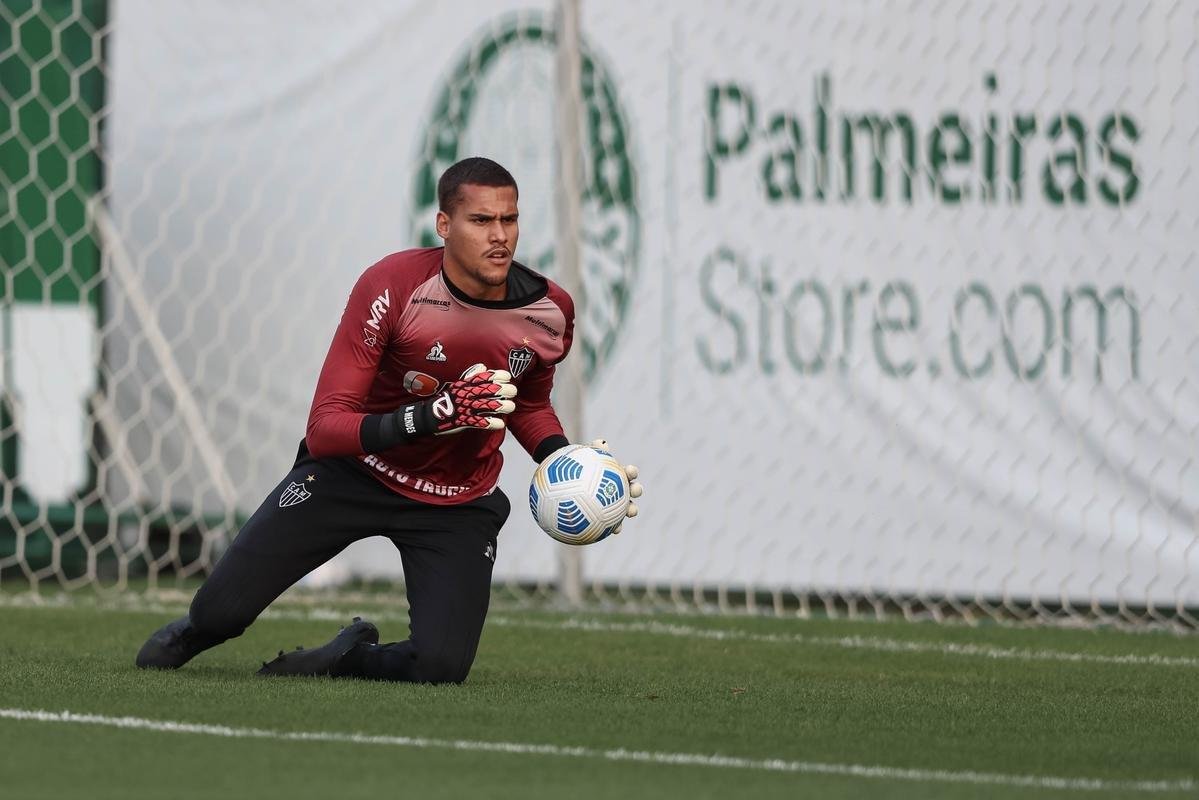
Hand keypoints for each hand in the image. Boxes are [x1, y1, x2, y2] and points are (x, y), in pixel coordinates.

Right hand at [395, 364, 515, 438]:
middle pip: (490, 390)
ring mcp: (466, 408)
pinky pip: (481, 422)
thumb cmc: (447, 400)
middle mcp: (467, 394)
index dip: (498, 376)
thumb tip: (483, 367)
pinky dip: (492, 422)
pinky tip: (501, 423)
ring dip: (502, 406)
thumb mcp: (458, 385)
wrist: (430, 415)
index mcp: (466, 384)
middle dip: (505, 390)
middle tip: (513, 391)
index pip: (484, 377)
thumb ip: (472, 376)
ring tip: (511, 406)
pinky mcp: (465, 421)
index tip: (507, 377)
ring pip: (489, 405)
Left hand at [590, 438, 642, 532]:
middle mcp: (621, 489)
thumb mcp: (585, 458)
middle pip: (634, 490)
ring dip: (630, 511)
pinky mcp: (609, 517)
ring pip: (627, 508)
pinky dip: (611, 528)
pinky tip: (605, 532)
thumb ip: (593, 450)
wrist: (573, 482)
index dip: (631, 472)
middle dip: (636, 490)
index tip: (629, 471)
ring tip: (629, 514)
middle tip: (634, 491)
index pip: (629, 472)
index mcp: (618, 475)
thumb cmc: (581, 468)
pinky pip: (611, 524)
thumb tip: (601, 442)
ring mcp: (616, 503)